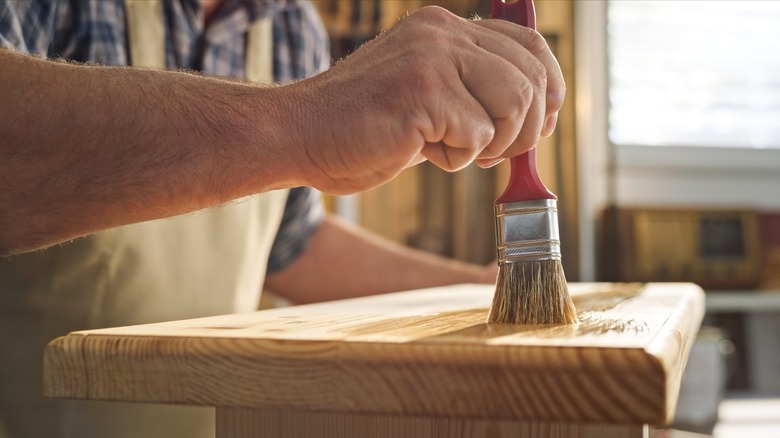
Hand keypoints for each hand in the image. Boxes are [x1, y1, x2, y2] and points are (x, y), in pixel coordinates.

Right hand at [285, 6, 564, 193]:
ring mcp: (431, 59)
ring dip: (494, 145)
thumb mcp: (427, 98)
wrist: (300, 137)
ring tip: (454, 152)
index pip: (527, 42)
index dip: (549, 84)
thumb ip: (473, 94)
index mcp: (444, 29)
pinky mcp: (423, 92)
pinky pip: (478, 137)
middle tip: (493, 153)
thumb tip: (538, 115)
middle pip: (531, 77)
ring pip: (515, 104)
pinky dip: (457, 160)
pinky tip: (421, 152)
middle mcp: (442, 33)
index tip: (545, 120)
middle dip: (526, 129)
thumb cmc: (362, 128)